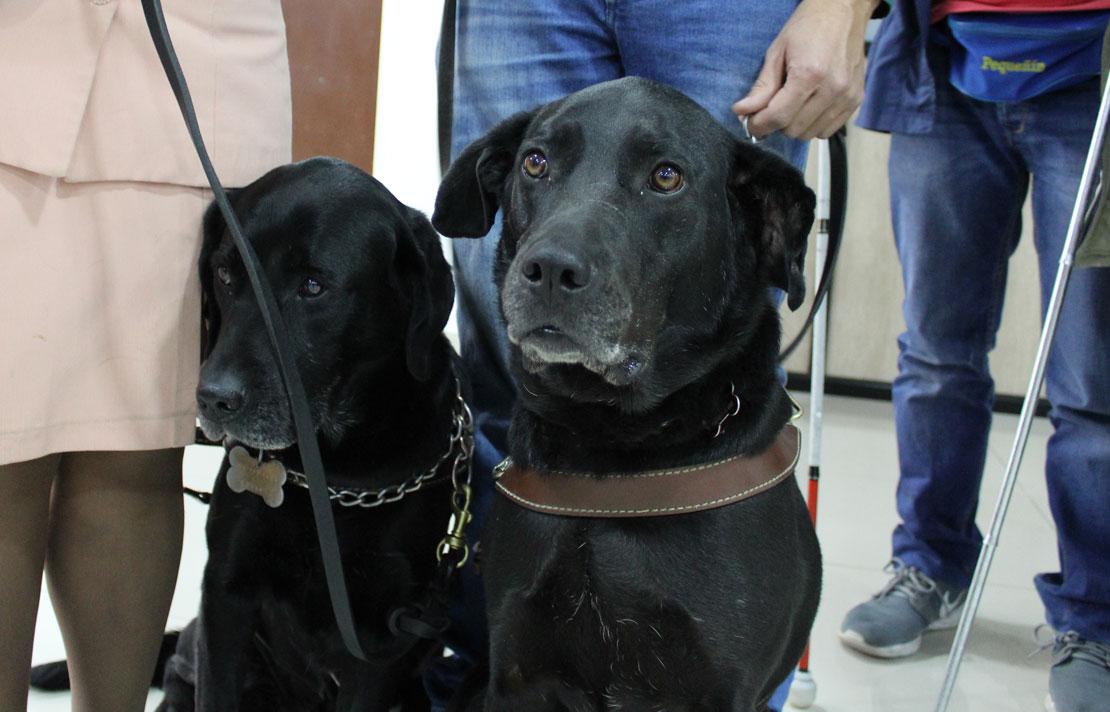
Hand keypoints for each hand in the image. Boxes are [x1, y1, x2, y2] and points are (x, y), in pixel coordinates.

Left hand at [732, 0, 877, 139]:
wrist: (843, 11)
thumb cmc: (807, 26)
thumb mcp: (777, 51)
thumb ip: (762, 86)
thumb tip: (742, 111)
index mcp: (809, 74)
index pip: (778, 117)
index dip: (758, 125)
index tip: (750, 123)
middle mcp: (832, 89)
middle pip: (793, 129)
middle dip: (776, 123)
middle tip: (771, 107)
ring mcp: (847, 96)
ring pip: (810, 134)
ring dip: (795, 125)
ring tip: (792, 104)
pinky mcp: (856, 99)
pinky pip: (828, 130)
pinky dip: (814, 125)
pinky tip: (809, 107)